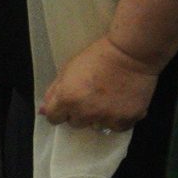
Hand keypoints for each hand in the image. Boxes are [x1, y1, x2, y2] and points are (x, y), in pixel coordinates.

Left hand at [40, 33, 158, 131]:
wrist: (133, 51)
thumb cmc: (99, 55)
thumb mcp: (69, 68)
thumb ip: (54, 92)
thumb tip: (44, 111)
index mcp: (67, 99)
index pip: (54, 118)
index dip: (61, 109)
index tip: (72, 101)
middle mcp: (85, 112)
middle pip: (76, 123)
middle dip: (81, 112)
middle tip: (94, 96)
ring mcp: (107, 117)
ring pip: (97, 126)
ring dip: (101, 116)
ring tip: (111, 99)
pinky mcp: (128, 118)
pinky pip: (119, 127)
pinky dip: (120, 119)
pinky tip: (123, 105)